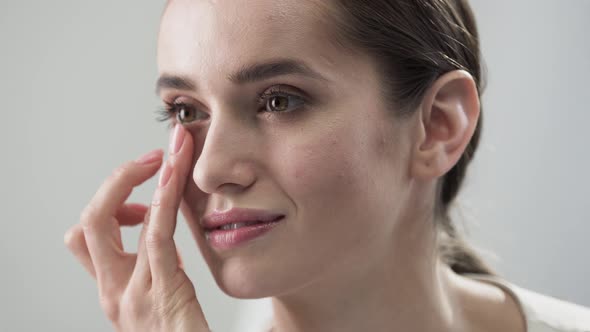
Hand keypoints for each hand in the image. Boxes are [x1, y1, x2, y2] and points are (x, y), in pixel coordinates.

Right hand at [65, 124, 209, 331]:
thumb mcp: (160, 293)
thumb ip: (152, 264)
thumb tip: (159, 228)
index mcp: (112, 289)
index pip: (87, 234)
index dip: (110, 200)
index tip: (142, 180)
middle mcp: (114, 291)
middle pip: (88, 224)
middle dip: (115, 184)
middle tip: (148, 161)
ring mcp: (134, 294)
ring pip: (116, 222)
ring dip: (143, 180)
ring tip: (170, 156)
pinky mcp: (163, 293)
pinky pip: (155, 238)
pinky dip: (162, 202)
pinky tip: (173, 176)